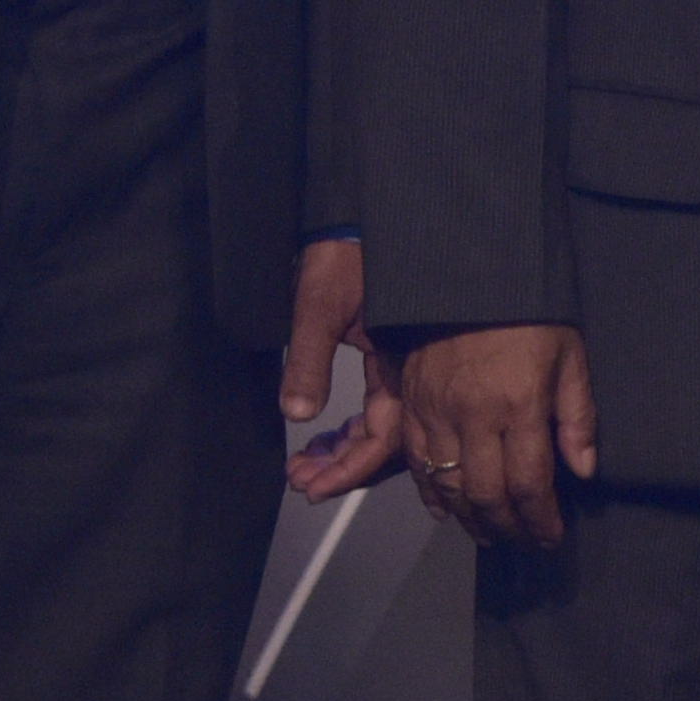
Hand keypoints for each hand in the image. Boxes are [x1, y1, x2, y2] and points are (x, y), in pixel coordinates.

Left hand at [278, 233, 397, 496]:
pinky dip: (347, 427)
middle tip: (302, 480)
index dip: (350, 468)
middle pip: (383, 440)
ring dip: (341, 450)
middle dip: (341, 467)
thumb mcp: (318, 304)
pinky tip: (322, 437)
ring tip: (303, 466)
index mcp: (398, 360)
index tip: (316, 487)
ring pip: (376, 426)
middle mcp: (404, 369)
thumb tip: (296, 412)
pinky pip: (374, 406)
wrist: (358, 213)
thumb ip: (308, 360)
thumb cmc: (343, 250)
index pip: (383, 435)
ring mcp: (396, 365)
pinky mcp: (386, 355)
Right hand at [401, 318, 599, 550]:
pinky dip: (431, 494)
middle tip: (522, 541)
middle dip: (508, 528)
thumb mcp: (570, 355)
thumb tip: (583, 469)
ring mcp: (436, 410)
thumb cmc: (527, 311)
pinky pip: (416, 462)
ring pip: (449, 487)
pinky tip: (447, 509)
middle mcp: (474, 415)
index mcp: (519, 404)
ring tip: (489, 534)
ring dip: (470, 520)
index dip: (540, 519)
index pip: (530, 483)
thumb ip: (577, 416)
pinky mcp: (411, 402)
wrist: (470, 271)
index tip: (550, 536)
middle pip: (487, 495)